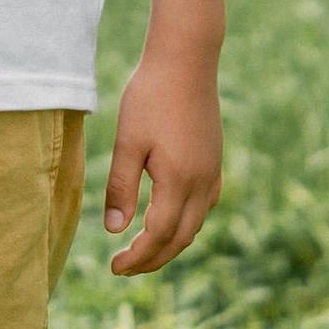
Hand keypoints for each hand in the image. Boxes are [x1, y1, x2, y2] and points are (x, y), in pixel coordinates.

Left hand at [101, 45, 222, 275]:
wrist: (186, 60)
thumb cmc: (150, 97)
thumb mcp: (127, 143)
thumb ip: (120, 188)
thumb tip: (114, 231)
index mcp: (179, 181)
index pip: (159, 236)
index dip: (137, 258)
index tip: (114, 268)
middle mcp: (202, 183)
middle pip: (180, 239)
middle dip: (153, 260)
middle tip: (124, 268)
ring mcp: (213, 173)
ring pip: (195, 225)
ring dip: (170, 244)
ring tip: (142, 250)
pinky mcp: (214, 161)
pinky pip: (204, 206)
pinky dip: (185, 223)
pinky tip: (168, 219)